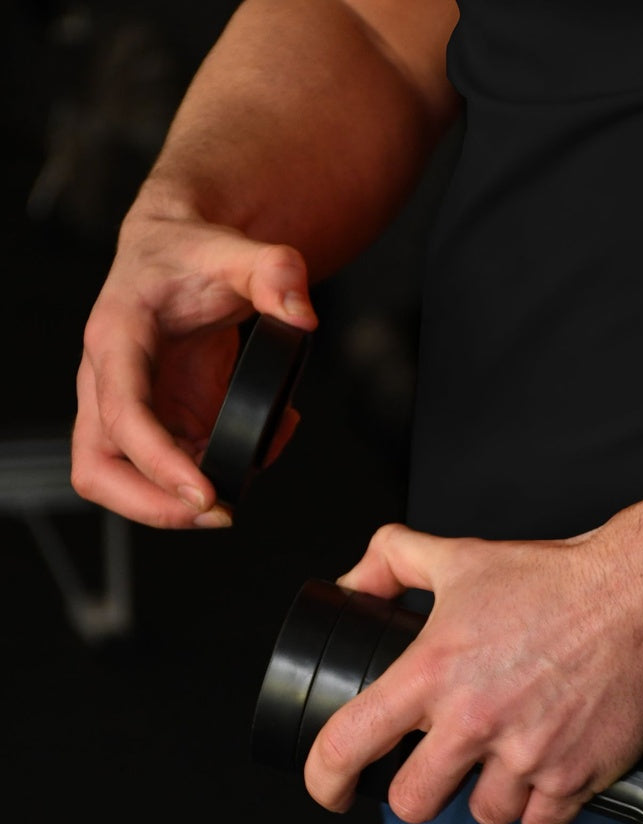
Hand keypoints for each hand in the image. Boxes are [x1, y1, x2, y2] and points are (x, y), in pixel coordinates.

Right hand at [72, 195, 317, 526]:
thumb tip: (301, 314)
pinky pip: (178, 465)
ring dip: (185, 500)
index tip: (203, 493)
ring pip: (132, 479)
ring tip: (249, 482)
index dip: (157, 461)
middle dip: (152, 505)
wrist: (181, 252)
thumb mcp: (234, 250)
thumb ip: (273, 271)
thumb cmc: (189, 253)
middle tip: (217, 514)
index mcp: (117, 337)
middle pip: (100, 467)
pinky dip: (218, 472)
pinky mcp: (165, 419)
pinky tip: (261, 449)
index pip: (122, 413)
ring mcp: (138, 406)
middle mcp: (112, 379)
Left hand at [303, 523, 642, 823]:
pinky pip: (538, 821)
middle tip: (440, 764)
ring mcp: (524, 757)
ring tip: (506, 751)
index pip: (347, 744)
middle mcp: (471, 723)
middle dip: (420, 789)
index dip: (323, 778)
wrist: (634, 598)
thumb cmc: (550, 580)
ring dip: (487, 792)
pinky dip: (539, 801)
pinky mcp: (572, 778)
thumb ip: (392, 560)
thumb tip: (351, 583)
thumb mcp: (459, 557)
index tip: (330, 788)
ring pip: (482, 815)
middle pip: (412, 803)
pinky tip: (545, 763)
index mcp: (431, 673)